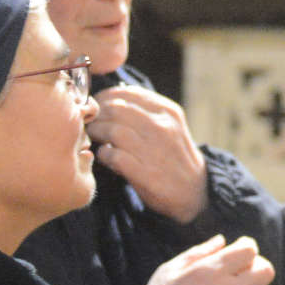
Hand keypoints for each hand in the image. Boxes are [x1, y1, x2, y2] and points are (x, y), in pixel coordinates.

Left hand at [89, 83, 209, 221]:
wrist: (194, 191)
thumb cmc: (173, 155)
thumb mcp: (169, 125)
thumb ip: (146, 111)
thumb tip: (111, 99)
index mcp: (167, 111)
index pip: (128, 93)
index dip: (106, 97)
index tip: (97, 105)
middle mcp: (162, 127)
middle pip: (116, 110)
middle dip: (98, 115)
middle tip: (90, 122)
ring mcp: (154, 150)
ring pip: (113, 131)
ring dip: (97, 133)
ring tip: (94, 137)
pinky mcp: (145, 173)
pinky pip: (113, 156)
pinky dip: (103, 155)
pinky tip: (105, 156)